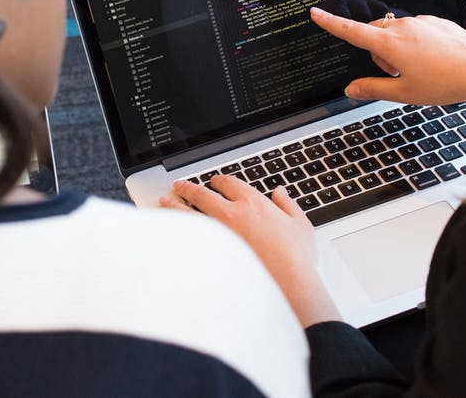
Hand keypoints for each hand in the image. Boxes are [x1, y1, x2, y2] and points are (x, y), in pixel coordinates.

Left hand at [161, 176, 341, 326]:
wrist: (287, 285)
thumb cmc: (295, 258)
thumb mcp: (300, 225)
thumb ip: (288, 205)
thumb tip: (280, 193)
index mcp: (253, 203)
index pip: (230, 183)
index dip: (220, 180)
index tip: (215, 181)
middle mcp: (231, 214)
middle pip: (202, 194)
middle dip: (189, 187)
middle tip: (180, 185)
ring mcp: (217, 234)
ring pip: (188, 213)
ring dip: (174, 205)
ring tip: (165, 201)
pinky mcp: (210, 253)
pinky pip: (188, 237)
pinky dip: (177, 231)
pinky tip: (170, 230)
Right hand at [311, 7, 465, 103]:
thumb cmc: (445, 82)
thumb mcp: (404, 94)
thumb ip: (372, 89)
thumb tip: (351, 89)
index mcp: (390, 44)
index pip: (351, 31)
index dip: (331, 23)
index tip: (316, 13)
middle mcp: (403, 27)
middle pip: (374, 34)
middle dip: (377, 53)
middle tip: (397, 74)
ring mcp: (420, 22)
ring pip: (394, 33)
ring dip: (396, 49)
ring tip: (420, 70)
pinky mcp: (435, 22)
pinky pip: (414, 30)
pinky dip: (415, 44)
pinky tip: (433, 60)